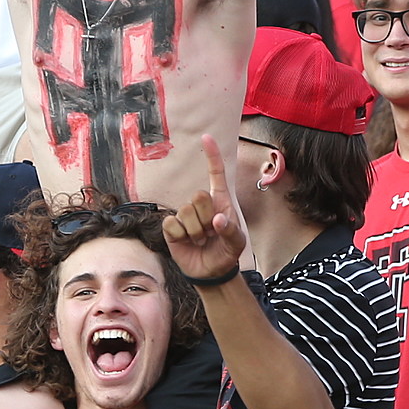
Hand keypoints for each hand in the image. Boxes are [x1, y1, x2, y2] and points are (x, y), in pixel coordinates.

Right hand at [162, 135, 248, 281]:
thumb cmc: (226, 252)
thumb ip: (230, 231)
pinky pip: (172, 224)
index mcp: (220, 201)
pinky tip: (187, 242)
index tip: (206, 137)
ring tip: (201, 240)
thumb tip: (217, 220)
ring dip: (196, 231)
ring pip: (185, 211)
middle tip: (211, 233)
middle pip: (198, 196)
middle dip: (207, 218)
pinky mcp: (172, 227)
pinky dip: (182, 236)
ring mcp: (185, 214)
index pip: (216, 174)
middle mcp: (201, 204)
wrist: (211, 271)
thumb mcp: (236, 244)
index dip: (212, 156)